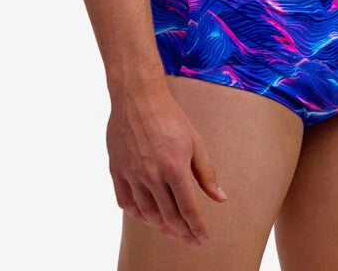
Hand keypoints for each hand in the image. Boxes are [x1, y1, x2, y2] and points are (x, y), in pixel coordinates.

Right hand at [106, 83, 227, 249]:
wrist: (137, 97)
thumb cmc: (170, 117)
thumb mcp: (195, 141)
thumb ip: (206, 173)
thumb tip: (220, 198)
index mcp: (175, 167)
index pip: (189, 209)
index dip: (197, 228)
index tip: (203, 239)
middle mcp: (152, 176)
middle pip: (169, 216)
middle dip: (182, 233)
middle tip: (190, 240)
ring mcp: (132, 175)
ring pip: (147, 214)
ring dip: (161, 227)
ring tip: (172, 231)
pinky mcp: (117, 171)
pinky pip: (126, 203)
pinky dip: (138, 214)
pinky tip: (147, 216)